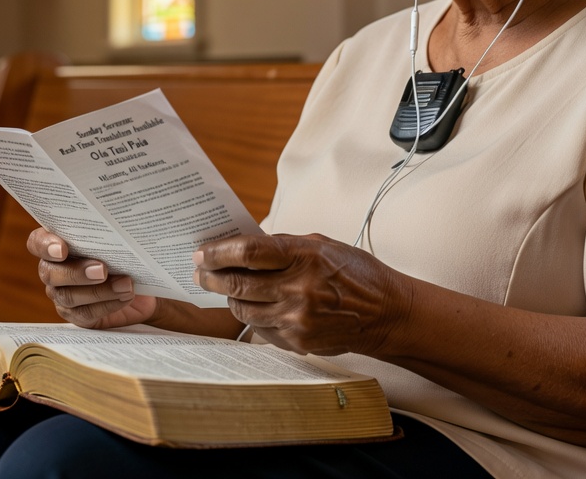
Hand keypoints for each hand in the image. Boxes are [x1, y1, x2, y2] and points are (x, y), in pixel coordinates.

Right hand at [27, 228, 157, 328]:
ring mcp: (62, 295)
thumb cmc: (126, 254)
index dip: (44, 246)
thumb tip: (121, 222)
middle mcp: (54, 270)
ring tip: (125, 285)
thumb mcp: (121, 241)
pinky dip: (107, 305)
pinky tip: (125, 297)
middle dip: (77, 273)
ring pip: (68, 296)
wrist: (140, 285)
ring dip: (99, 291)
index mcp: (58, 244)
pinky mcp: (76, 315)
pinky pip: (85, 313)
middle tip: (102, 270)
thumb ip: (111, 234)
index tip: (63, 250)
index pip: (37, 242)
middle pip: (50, 273)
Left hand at [193, 233, 413, 356]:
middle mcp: (299, 288)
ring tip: (224, 287)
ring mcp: (297, 318)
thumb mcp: (322, 245)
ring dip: (229, 297)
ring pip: (243, 309)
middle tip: (199, 271)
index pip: (249, 251)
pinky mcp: (297, 341)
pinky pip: (259, 328)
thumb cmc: (354, 273)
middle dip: (211, 276)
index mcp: (305, 256)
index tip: (202, 252)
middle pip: (238, 283)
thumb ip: (283, 246)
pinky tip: (254, 305)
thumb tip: (243, 246)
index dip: (218, 251)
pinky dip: (252, 315)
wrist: (385, 313)